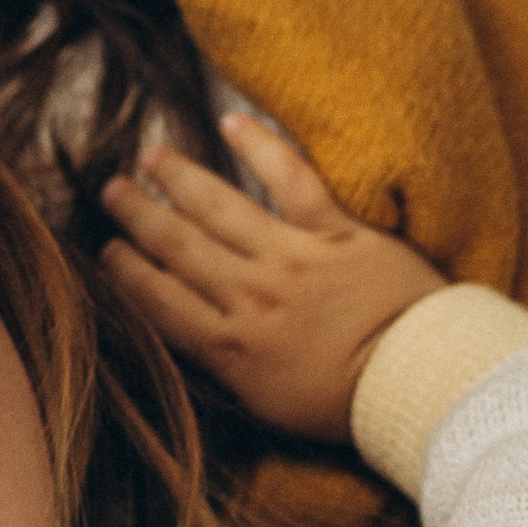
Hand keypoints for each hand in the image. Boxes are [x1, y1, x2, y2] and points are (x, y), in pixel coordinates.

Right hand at [98, 111, 444, 442]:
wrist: (421, 383)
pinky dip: (259, 147)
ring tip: (152, 155)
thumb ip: (226, 365)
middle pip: (180, 247)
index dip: (128, 271)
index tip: (106, 248)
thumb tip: (191, 334)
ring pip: (221, 210)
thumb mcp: (268, 403)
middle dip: (140, 215)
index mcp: (231, 347)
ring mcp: (292, 261)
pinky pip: (291, 180)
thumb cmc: (348, 404)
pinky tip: (231, 123)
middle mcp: (251, 298)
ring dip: (180, 179)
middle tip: (112, 189)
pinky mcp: (337, 233)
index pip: (160, 301)